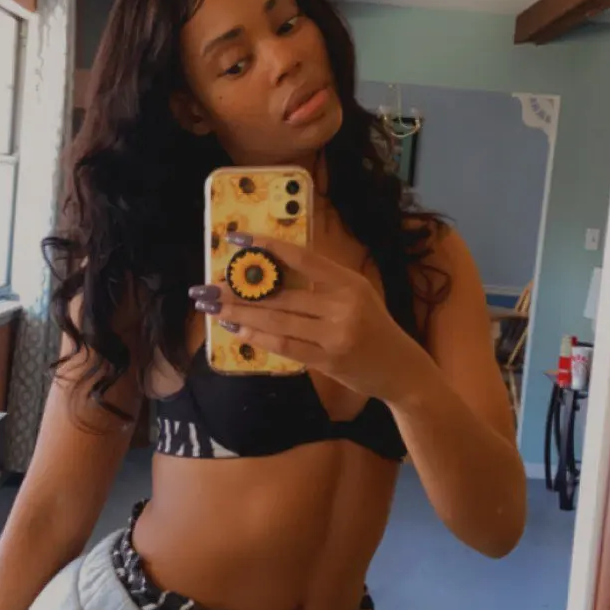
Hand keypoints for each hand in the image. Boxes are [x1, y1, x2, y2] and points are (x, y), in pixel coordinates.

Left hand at [191, 233, 418, 403]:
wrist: (401, 370)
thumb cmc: (374, 328)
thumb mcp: (358, 295)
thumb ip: (323, 284)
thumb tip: (272, 273)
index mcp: (349, 282)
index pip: (302, 257)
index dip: (267, 246)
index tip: (236, 240)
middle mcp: (343, 305)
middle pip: (282, 294)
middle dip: (239, 290)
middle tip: (207, 286)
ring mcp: (335, 334)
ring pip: (278, 321)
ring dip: (240, 314)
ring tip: (213, 308)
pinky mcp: (328, 360)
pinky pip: (285, 346)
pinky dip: (257, 337)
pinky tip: (237, 331)